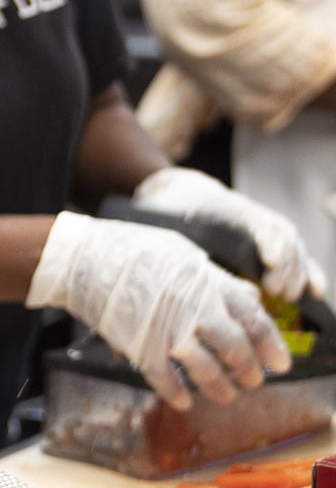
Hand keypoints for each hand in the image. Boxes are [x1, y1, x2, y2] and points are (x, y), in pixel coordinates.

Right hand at [27, 211, 290, 409]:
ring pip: (204, 369)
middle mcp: (195, 310)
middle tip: (253, 382)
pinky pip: (163, 378)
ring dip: (219, 387)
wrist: (82, 258)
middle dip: (247, 370)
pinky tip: (183, 402)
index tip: (280, 363)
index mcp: (209, 284)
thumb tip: (247, 293)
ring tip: (226, 397)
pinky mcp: (138, 346)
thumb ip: (216, 277)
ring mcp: (166, 330)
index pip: (253, 319)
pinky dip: (175, 392)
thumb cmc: (132, 249)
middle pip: (234, 349)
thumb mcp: (183, 252)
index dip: (271, 345)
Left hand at [133, 167, 326, 300]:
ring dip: (297, 270)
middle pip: (281, 235)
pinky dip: (308, 271)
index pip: (256, 221)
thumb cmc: (171, 211)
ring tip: (290, 295)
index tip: (271, 261)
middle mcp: (254, 214)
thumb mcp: (170, 224)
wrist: (181, 192)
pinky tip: (316, 291)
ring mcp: (266, 225)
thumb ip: (184, 245)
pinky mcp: (271, 239)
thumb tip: (197, 272)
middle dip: (284, 263)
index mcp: (228, 206)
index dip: (268, 240)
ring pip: (293, 245)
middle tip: (277, 291)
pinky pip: (296, 254)